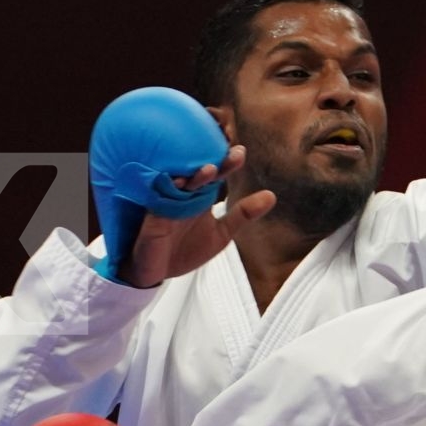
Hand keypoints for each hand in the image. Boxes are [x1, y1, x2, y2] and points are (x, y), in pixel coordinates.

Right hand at [119, 146, 275, 287]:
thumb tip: (271, 195)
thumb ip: (243, 214)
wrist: (157, 273)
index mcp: (201, 196)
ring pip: (179, 183)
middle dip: (216, 163)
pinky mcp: (153, 217)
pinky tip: (177, 184)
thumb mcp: (221, 234)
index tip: (240, 152)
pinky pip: (158, 201)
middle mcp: (185, 195)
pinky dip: (167, 192)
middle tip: (234, 154)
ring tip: (209, 170)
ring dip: (193, 177)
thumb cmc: (185, 250)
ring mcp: (168, 204)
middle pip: (200, 173)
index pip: (216, 174)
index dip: (228, 163)